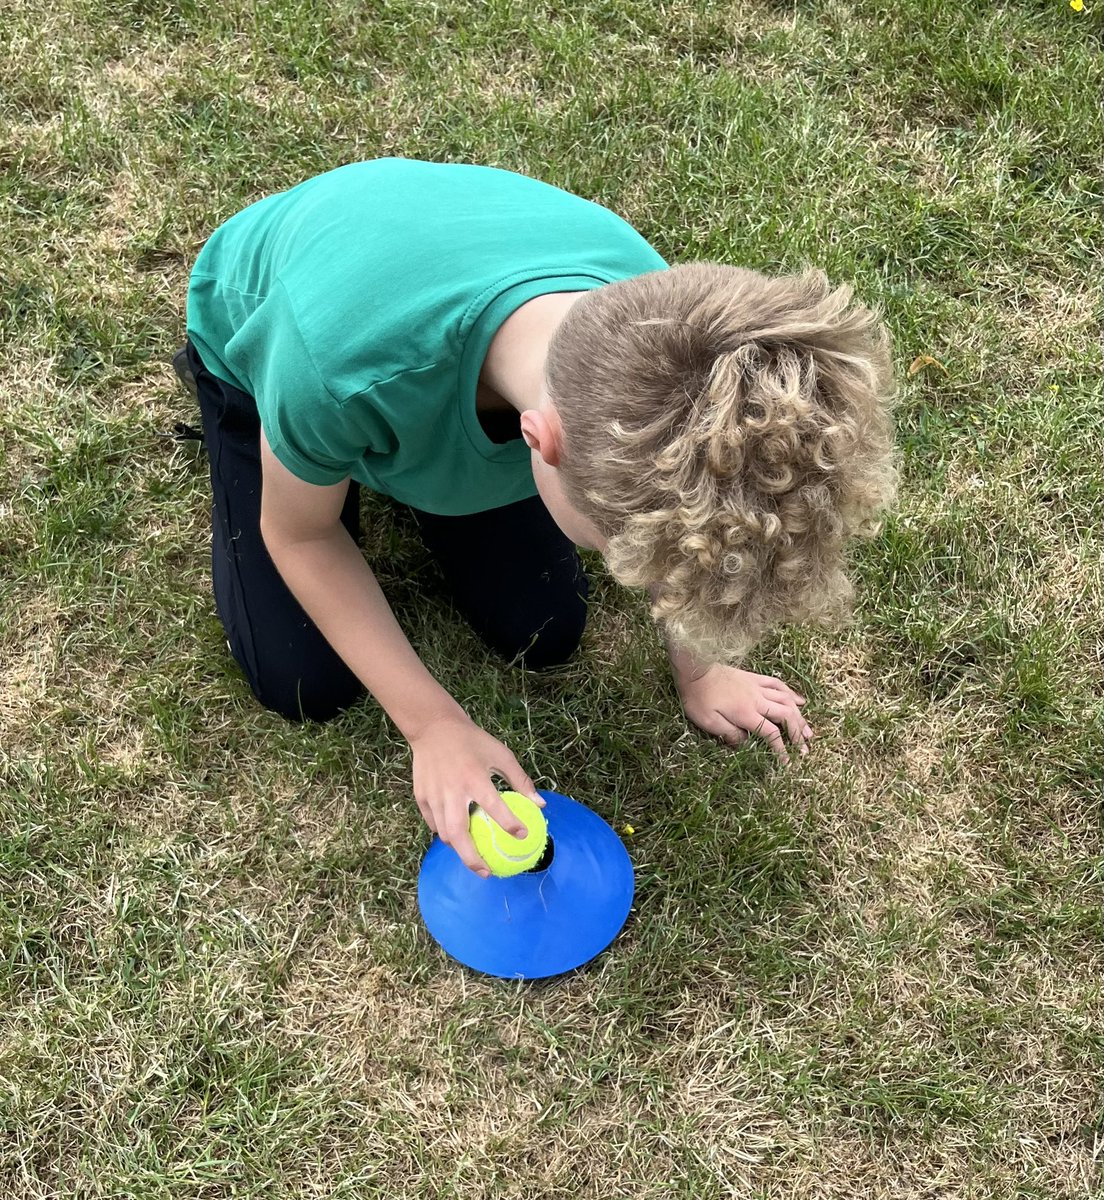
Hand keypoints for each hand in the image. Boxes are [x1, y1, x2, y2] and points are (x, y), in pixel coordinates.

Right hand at [409, 715, 543, 876]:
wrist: (434, 727)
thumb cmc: (472, 741)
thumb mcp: (500, 754)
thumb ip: (520, 780)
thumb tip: (540, 804)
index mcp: (475, 778)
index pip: (495, 807)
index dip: (510, 824)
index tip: (523, 836)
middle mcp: (453, 791)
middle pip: (459, 834)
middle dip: (472, 858)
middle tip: (487, 872)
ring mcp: (433, 796)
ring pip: (444, 833)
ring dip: (459, 848)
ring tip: (473, 857)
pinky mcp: (421, 797)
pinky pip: (433, 823)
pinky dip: (444, 833)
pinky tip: (455, 836)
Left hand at [676, 664, 812, 761]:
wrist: (695, 669)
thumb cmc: (699, 698)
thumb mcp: (709, 721)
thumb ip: (730, 734)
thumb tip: (747, 744)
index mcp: (746, 713)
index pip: (771, 733)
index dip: (781, 749)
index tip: (787, 762)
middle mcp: (757, 699)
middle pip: (786, 716)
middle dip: (798, 734)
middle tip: (806, 749)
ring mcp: (758, 687)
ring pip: (787, 700)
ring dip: (800, 717)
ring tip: (809, 731)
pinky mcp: (754, 678)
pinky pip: (778, 684)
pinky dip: (792, 693)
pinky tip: (800, 701)